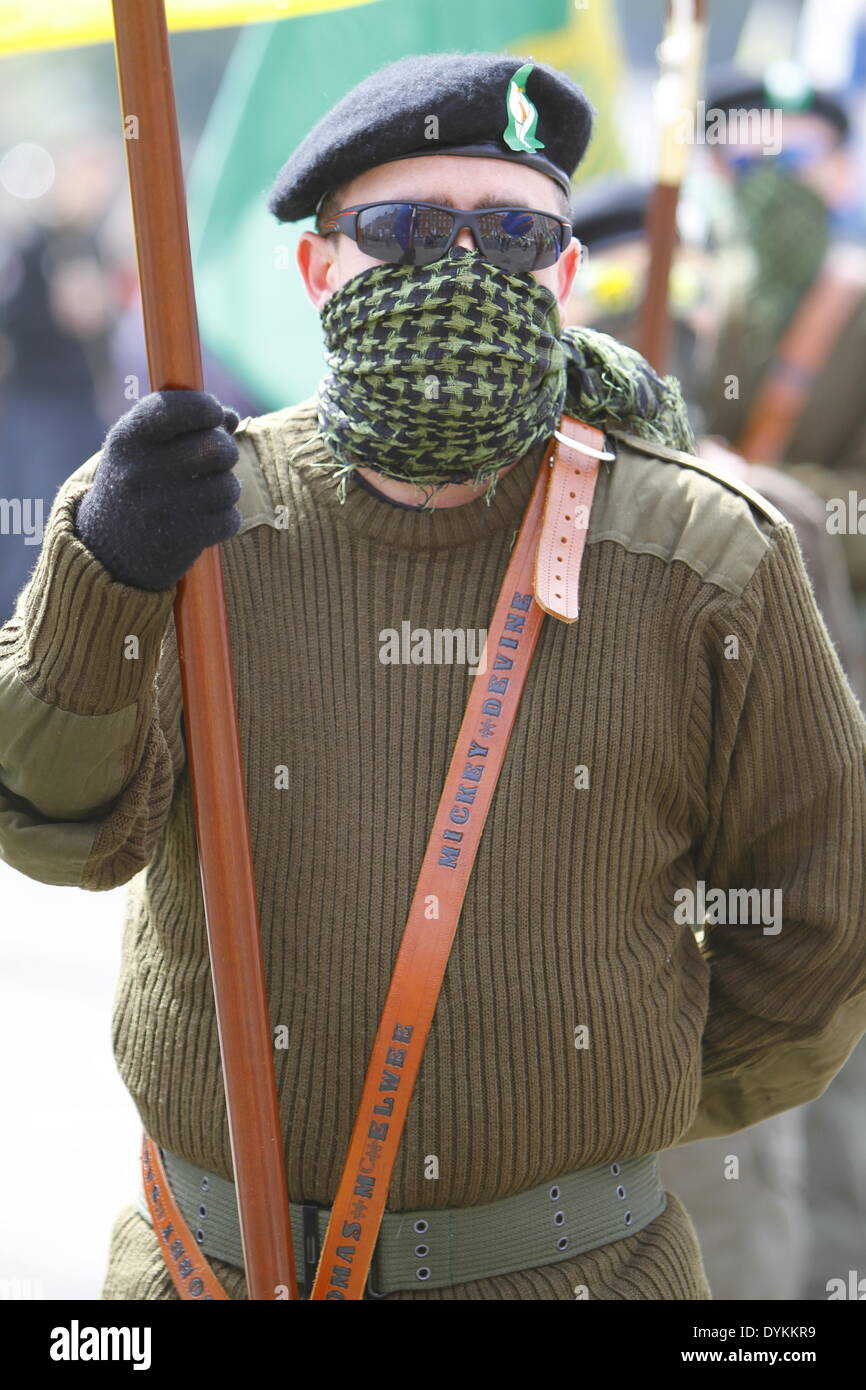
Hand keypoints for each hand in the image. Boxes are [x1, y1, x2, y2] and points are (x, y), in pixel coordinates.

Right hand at [74, 389, 241, 590]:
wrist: (106, 553)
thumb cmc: (135, 487)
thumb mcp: (142, 449)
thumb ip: (184, 426)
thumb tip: (230, 418)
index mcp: (127, 439)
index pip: (175, 407)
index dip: (206, 407)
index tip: (215, 415)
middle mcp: (139, 471)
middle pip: (215, 447)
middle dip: (226, 451)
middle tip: (217, 460)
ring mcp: (159, 507)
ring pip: (227, 486)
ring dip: (227, 489)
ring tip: (208, 494)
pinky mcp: (178, 540)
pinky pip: (229, 519)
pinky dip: (226, 520)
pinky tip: (208, 521)